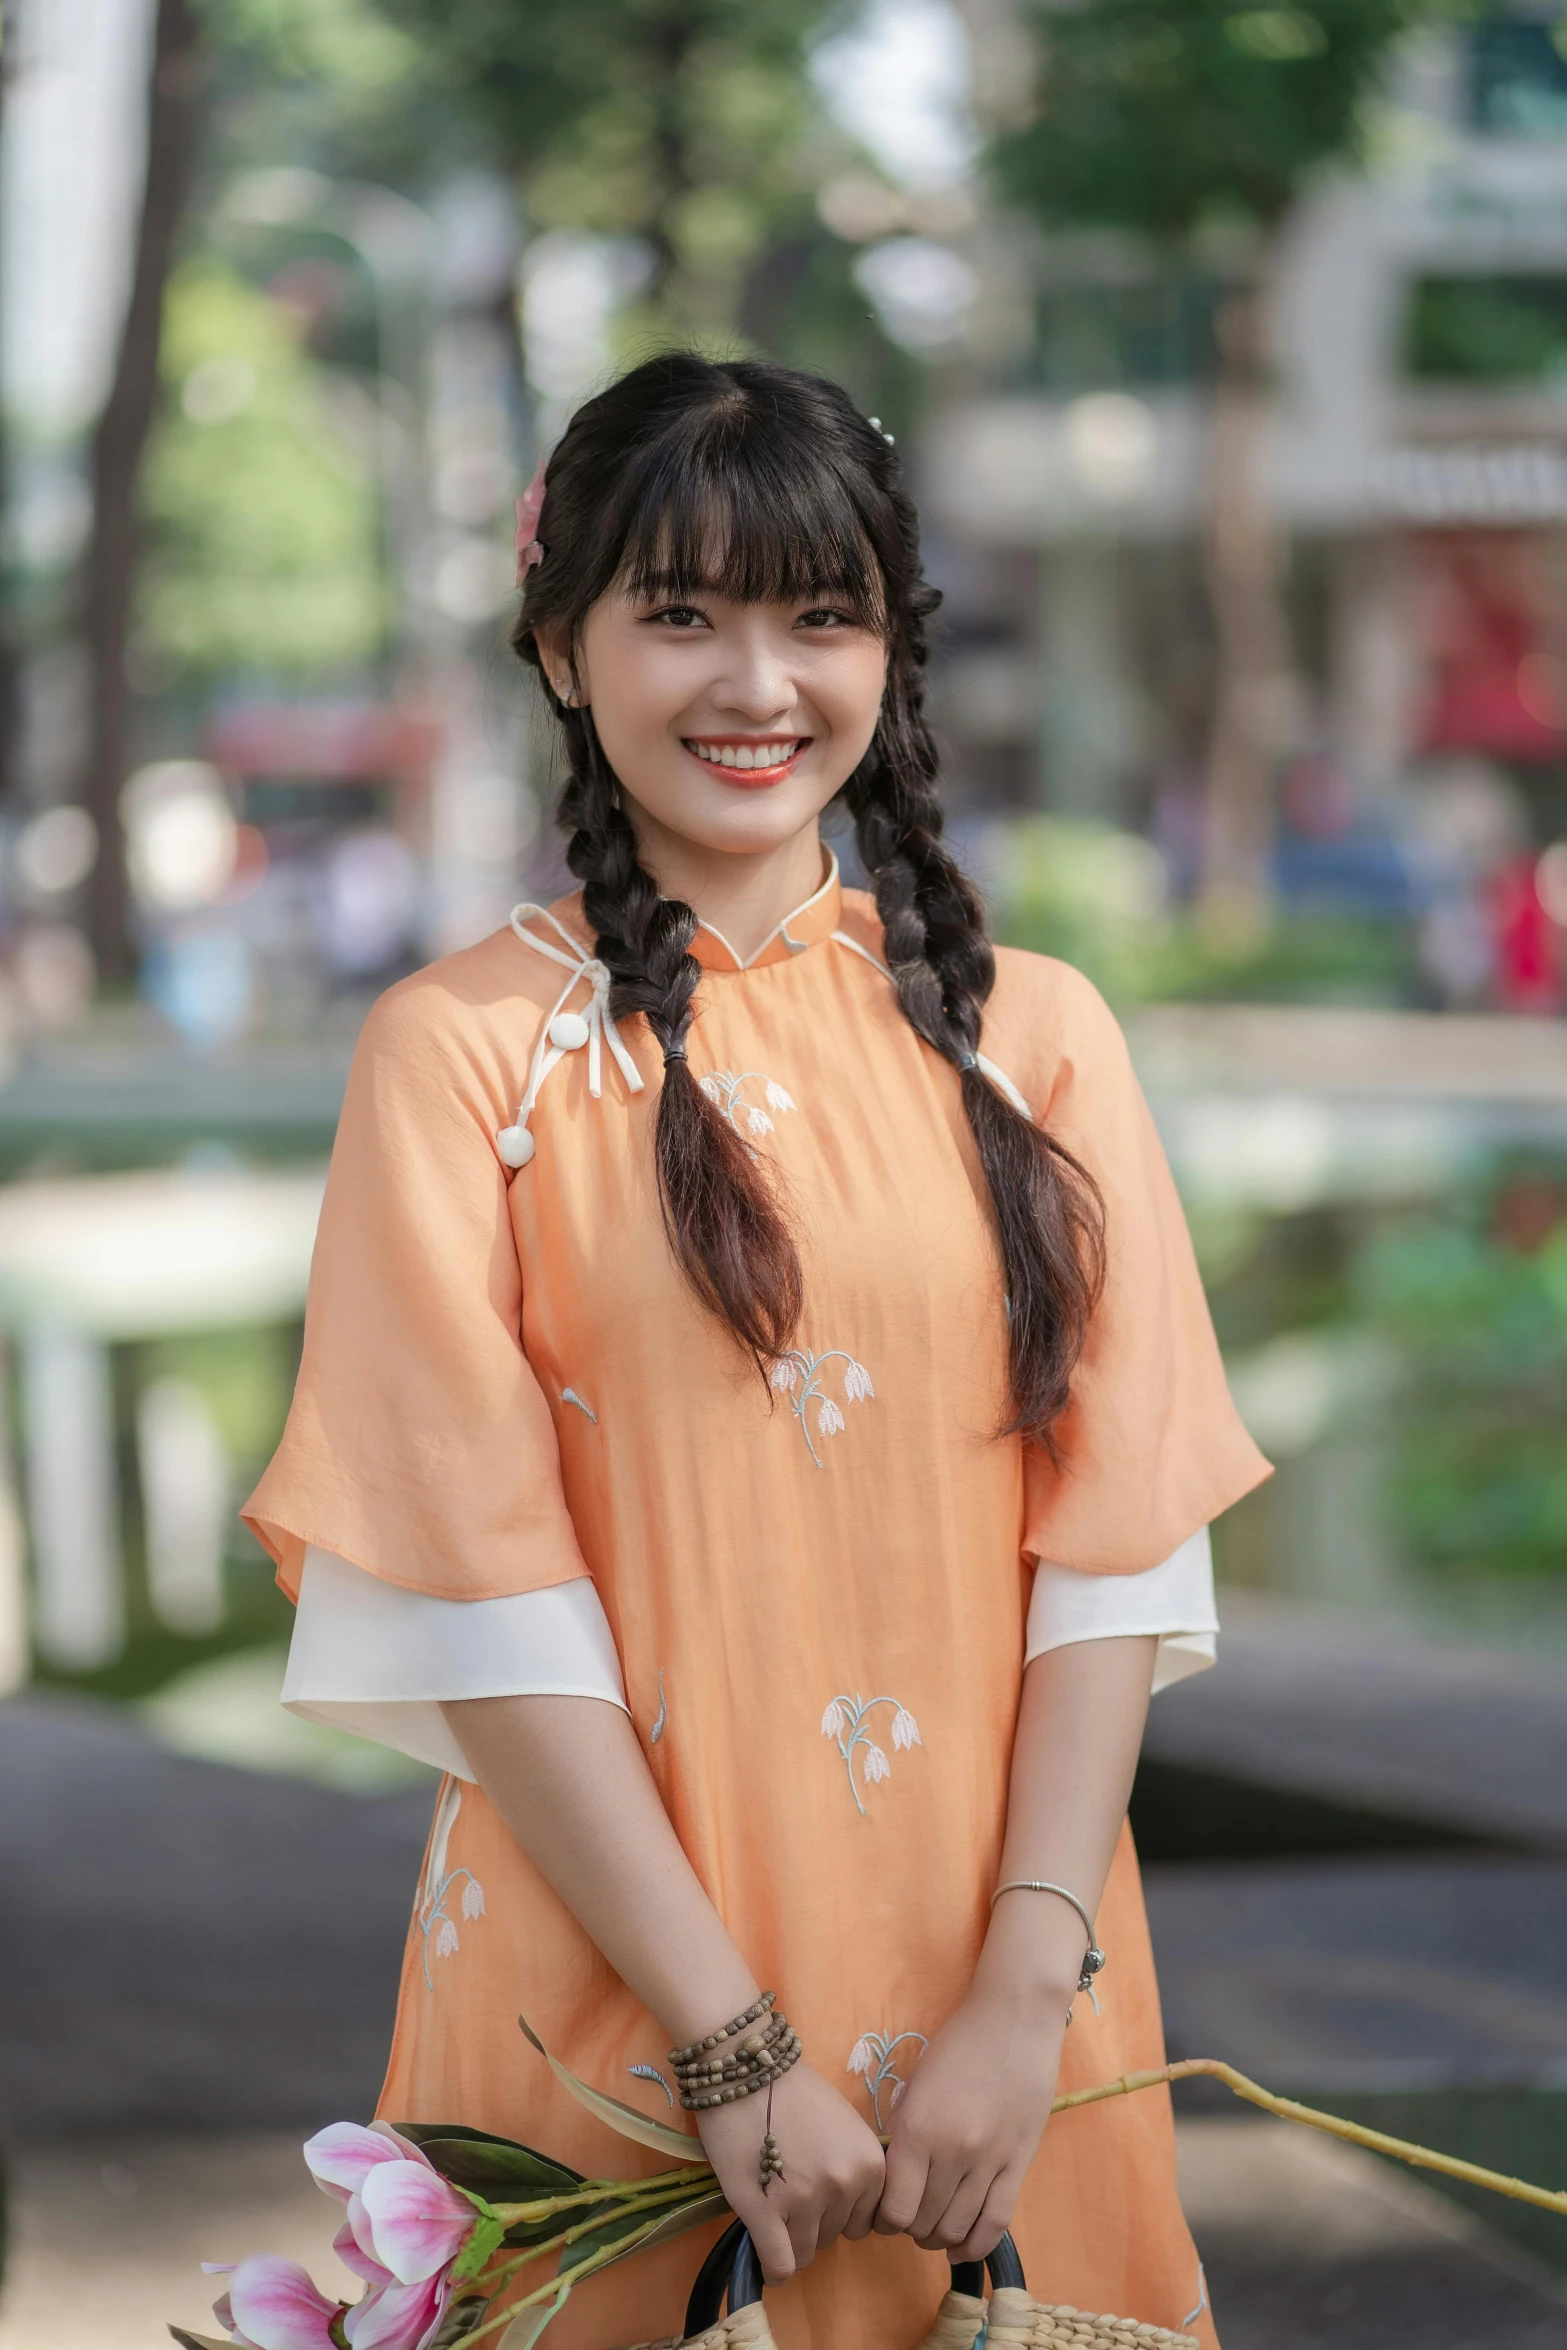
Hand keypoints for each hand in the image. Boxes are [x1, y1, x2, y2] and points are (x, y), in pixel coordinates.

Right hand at [697, 2060, 884, 2283]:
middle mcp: (846, 2186)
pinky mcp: (767, 2212)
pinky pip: (780, 2265)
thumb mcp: (844, 2127)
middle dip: (812, 2221)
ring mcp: (806, 2201)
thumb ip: (853, 2168)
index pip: (864, 2222)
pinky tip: (763, 2249)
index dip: (839, 2211)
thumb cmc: (795, 2093)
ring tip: (771, 2202)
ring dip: (788, 2237)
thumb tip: (846, 2211)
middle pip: (834, 2237)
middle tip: (788, 2189)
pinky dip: (772, 2266)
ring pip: (805, 2253)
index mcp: (871, 2166)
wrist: (747, 2069)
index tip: (818, 2195)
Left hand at [873, 1987, 1065, 2262]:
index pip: (893, 2206)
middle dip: (910, 2228)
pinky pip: (996, 2223)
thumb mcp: (916, 2083)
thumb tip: (892, 2177)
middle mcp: (950, 2152)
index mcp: (916, 2129)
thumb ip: (903, 2132)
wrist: (1013, 2019)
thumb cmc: (958, 2044)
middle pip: (923, 2222)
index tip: (884, 2211)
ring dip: (940, 2238)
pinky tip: (961, 2249)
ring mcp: (988, 2161)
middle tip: (910, 2216)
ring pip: (957, 2229)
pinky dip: (975, 2246)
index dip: (884, 2219)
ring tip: (934, 2227)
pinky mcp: (1018, 2164)